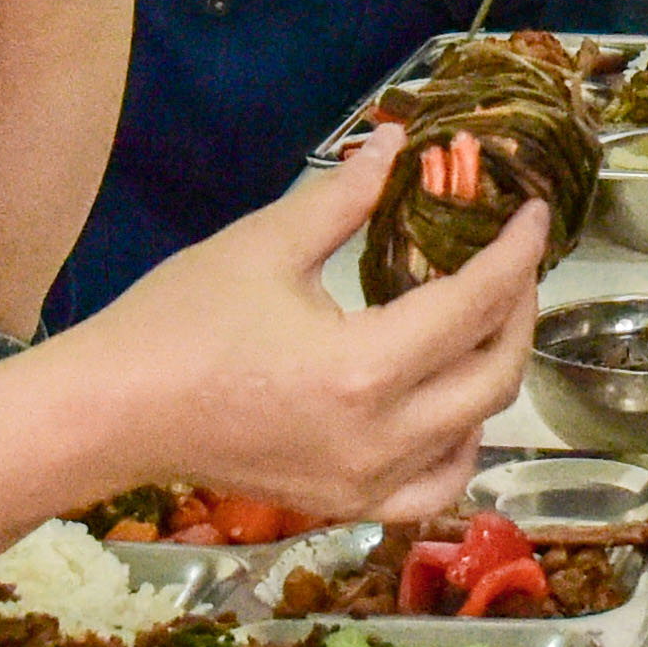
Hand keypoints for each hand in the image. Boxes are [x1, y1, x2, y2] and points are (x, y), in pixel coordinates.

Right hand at [59, 127, 551, 522]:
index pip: (474, 304)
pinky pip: (434, 487)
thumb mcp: (263, 244)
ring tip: (486, 323)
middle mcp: (380, 438)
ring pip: (475, 434)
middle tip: (514, 263)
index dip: (516, 253)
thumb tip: (396, 143)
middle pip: (494, 376)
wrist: (112, 413)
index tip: (535, 215)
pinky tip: (453, 412)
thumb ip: (343, 197)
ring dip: (495, 375)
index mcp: (364, 369)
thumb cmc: (178, 324)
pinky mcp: (345, 503)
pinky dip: (460, 447)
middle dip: (518, 311)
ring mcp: (365, 483)